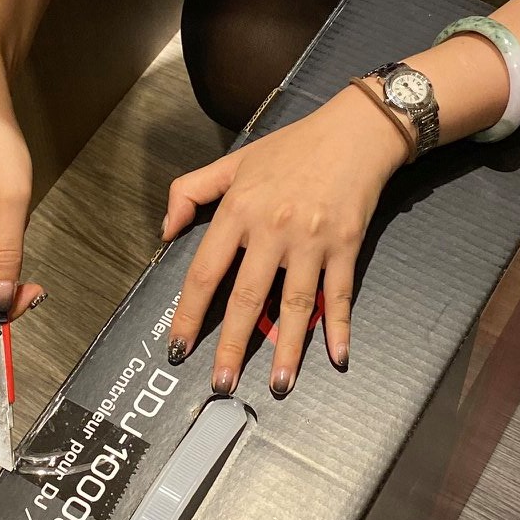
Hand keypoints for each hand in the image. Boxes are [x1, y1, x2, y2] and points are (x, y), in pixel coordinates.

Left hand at [162, 87, 407, 395]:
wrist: (353, 133)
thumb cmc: (292, 148)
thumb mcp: (233, 162)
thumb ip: (190, 191)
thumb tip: (166, 231)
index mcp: (238, 210)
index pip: (206, 272)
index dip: (190, 314)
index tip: (179, 346)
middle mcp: (272, 229)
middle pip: (248, 298)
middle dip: (233, 346)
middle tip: (222, 384)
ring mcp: (311, 240)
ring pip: (295, 304)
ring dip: (287, 349)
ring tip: (279, 385)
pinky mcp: (346, 245)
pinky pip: (339, 294)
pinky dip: (337, 326)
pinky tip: (336, 356)